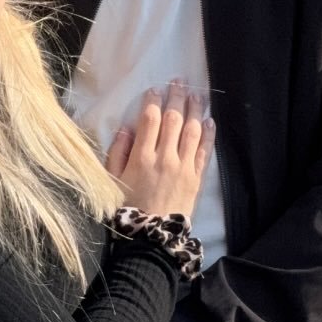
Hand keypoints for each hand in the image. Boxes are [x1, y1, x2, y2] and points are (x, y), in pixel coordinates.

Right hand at [105, 80, 214, 215]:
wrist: (151, 241)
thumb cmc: (127, 208)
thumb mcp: (112, 181)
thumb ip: (117, 152)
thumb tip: (127, 128)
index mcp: (141, 157)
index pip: (150, 120)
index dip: (153, 101)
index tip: (155, 89)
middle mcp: (164, 158)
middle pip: (173, 120)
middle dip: (176, 97)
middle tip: (179, 81)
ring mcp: (183, 168)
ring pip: (192, 131)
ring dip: (195, 110)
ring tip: (197, 94)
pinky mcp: (196, 179)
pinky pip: (204, 152)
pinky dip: (208, 134)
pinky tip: (209, 121)